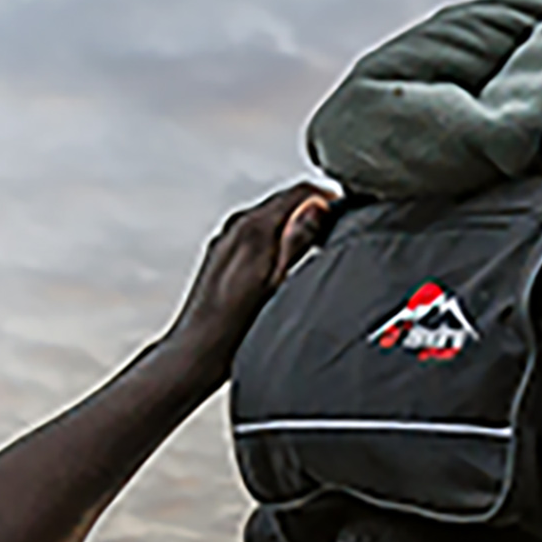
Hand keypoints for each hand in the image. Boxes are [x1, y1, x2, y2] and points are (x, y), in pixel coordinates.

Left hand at [162, 181, 336, 364]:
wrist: (199, 349)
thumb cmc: (235, 326)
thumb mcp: (280, 282)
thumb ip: (299, 239)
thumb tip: (317, 208)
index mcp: (254, 229)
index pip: (298, 192)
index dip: (327, 196)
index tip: (342, 208)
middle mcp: (236, 228)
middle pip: (282, 201)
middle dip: (311, 208)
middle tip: (334, 225)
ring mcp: (226, 240)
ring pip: (268, 216)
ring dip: (292, 223)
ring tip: (313, 243)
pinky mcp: (220, 254)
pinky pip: (254, 232)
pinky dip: (274, 236)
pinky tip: (283, 260)